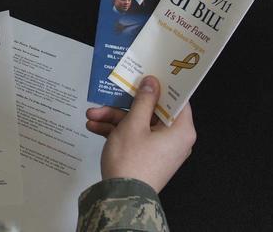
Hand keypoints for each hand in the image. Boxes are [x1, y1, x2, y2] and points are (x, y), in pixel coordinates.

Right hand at [86, 75, 195, 192]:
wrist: (121, 198)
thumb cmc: (132, 162)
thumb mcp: (133, 124)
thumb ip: (143, 100)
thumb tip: (152, 83)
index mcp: (180, 130)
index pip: (177, 100)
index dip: (163, 86)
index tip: (150, 74)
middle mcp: (174, 139)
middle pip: (151, 112)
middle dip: (124, 105)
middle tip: (111, 95)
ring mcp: (159, 149)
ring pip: (137, 124)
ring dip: (114, 119)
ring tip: (92, 115)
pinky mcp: (146, 156)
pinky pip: (133, 137)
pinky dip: (115, 132)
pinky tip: (95, 127)